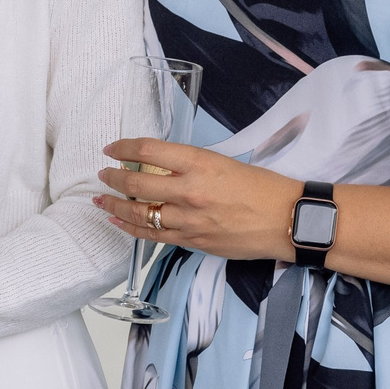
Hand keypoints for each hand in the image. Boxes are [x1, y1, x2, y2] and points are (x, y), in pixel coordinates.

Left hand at [94, 137, 301, 262]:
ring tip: (101, 198)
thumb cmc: (263, 187)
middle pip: (137, 182)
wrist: (288, 220)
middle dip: (113, 177)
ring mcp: (189, 219)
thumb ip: (190, 164)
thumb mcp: (224, 163)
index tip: (112, 149)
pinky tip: (118, 220)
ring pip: (139, 212)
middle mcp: (190, 191)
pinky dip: (131, 227)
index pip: (149, 150)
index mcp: (200, 163)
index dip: (123, 148)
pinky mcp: (193, 241)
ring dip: (115, 204)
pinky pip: (152, 235)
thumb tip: (159, 165)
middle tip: (103, 173)